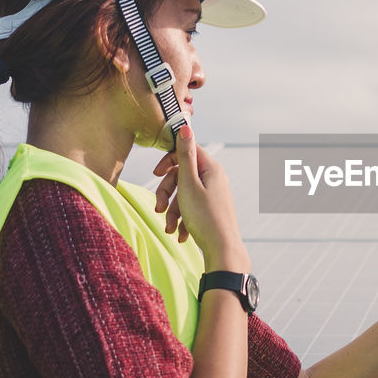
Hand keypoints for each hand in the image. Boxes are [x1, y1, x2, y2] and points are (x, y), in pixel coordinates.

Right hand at [153, 126, 248, 270]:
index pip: (186, 151)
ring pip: (183, 195)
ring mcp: (213, 195)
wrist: (222, 251)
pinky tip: (179, 235)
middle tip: (158, 209)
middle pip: (181, 176)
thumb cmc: (205, 218)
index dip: (168, 161)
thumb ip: (185, 156)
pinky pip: (191, 209)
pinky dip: (182, 220)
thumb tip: (185, 126)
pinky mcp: (211, 210)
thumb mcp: (189, 185)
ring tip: (169, 229)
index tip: (155, 174)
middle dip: (166, 193)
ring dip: (172, 211)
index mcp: (211, 168)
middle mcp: (214, 179)